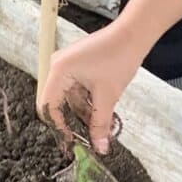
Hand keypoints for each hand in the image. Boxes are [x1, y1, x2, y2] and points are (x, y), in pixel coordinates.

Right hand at [39, 22, 147, 154]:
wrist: (134, 34)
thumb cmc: (119, 58)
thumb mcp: (108, 95)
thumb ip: (100, 123)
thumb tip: (99, 147)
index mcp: (59, 71)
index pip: (48, 105)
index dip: (58, 126)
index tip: (71, 142)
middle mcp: (58, 67)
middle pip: (58, 102)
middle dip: (73, 121)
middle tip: (85, 139)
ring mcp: (68, 65)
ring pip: (71, 98)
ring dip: (84, 113)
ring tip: (100, 129)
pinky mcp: (79, 65)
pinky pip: (78, 89)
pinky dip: (88, 102)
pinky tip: (102, 114)